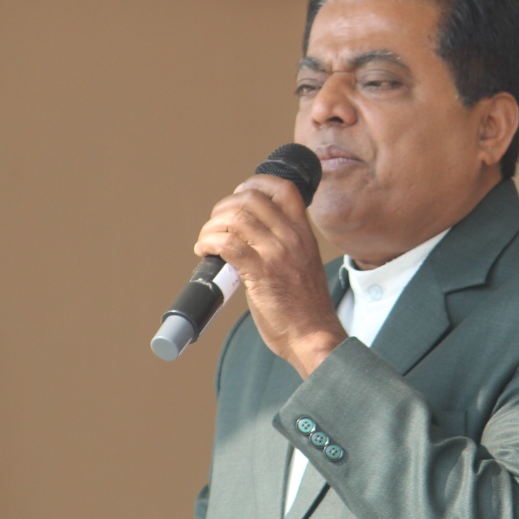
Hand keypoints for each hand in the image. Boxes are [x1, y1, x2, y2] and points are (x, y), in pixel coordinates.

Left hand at [194, 175, 345, 376]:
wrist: (313, 335)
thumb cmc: (306, 307)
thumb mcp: (304, 263)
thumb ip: (283, 246)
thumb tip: (248, 237)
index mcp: (303, 233)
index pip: (283, 188)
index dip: (255, 183)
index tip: (239, 195)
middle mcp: (291, 238)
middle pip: (251, 198)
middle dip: (225, 206)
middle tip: (216, 223)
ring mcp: (276, 254)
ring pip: (235, 218)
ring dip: (212, 226)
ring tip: (207, 241)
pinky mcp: (260, 273)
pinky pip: (227, 244)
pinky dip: (209, 242)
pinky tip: (205, 252)